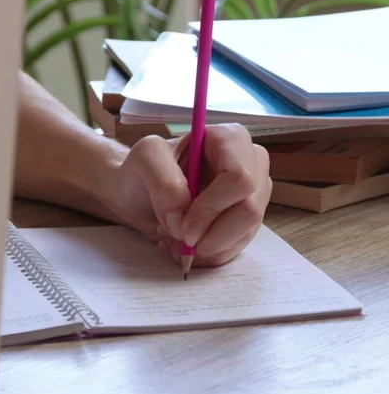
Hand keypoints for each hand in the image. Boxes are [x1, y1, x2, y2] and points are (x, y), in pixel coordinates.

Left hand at [115, 124, 271, 266]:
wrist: (139, 193)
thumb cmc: (144, 170)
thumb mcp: (144, 159)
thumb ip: (162, 181)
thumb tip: (182, 216)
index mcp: (230, 139)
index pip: (239, 178)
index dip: (212, 208)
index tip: (182, 226)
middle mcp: (251, 164)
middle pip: (249, 210)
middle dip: (211, 235)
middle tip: (179, 239)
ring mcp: (253, 194)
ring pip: (245, 232)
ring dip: (207, 246)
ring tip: (174, 239)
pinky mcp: (247, 221)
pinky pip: (237, 247)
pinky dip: (208, 254)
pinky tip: (184, 245)